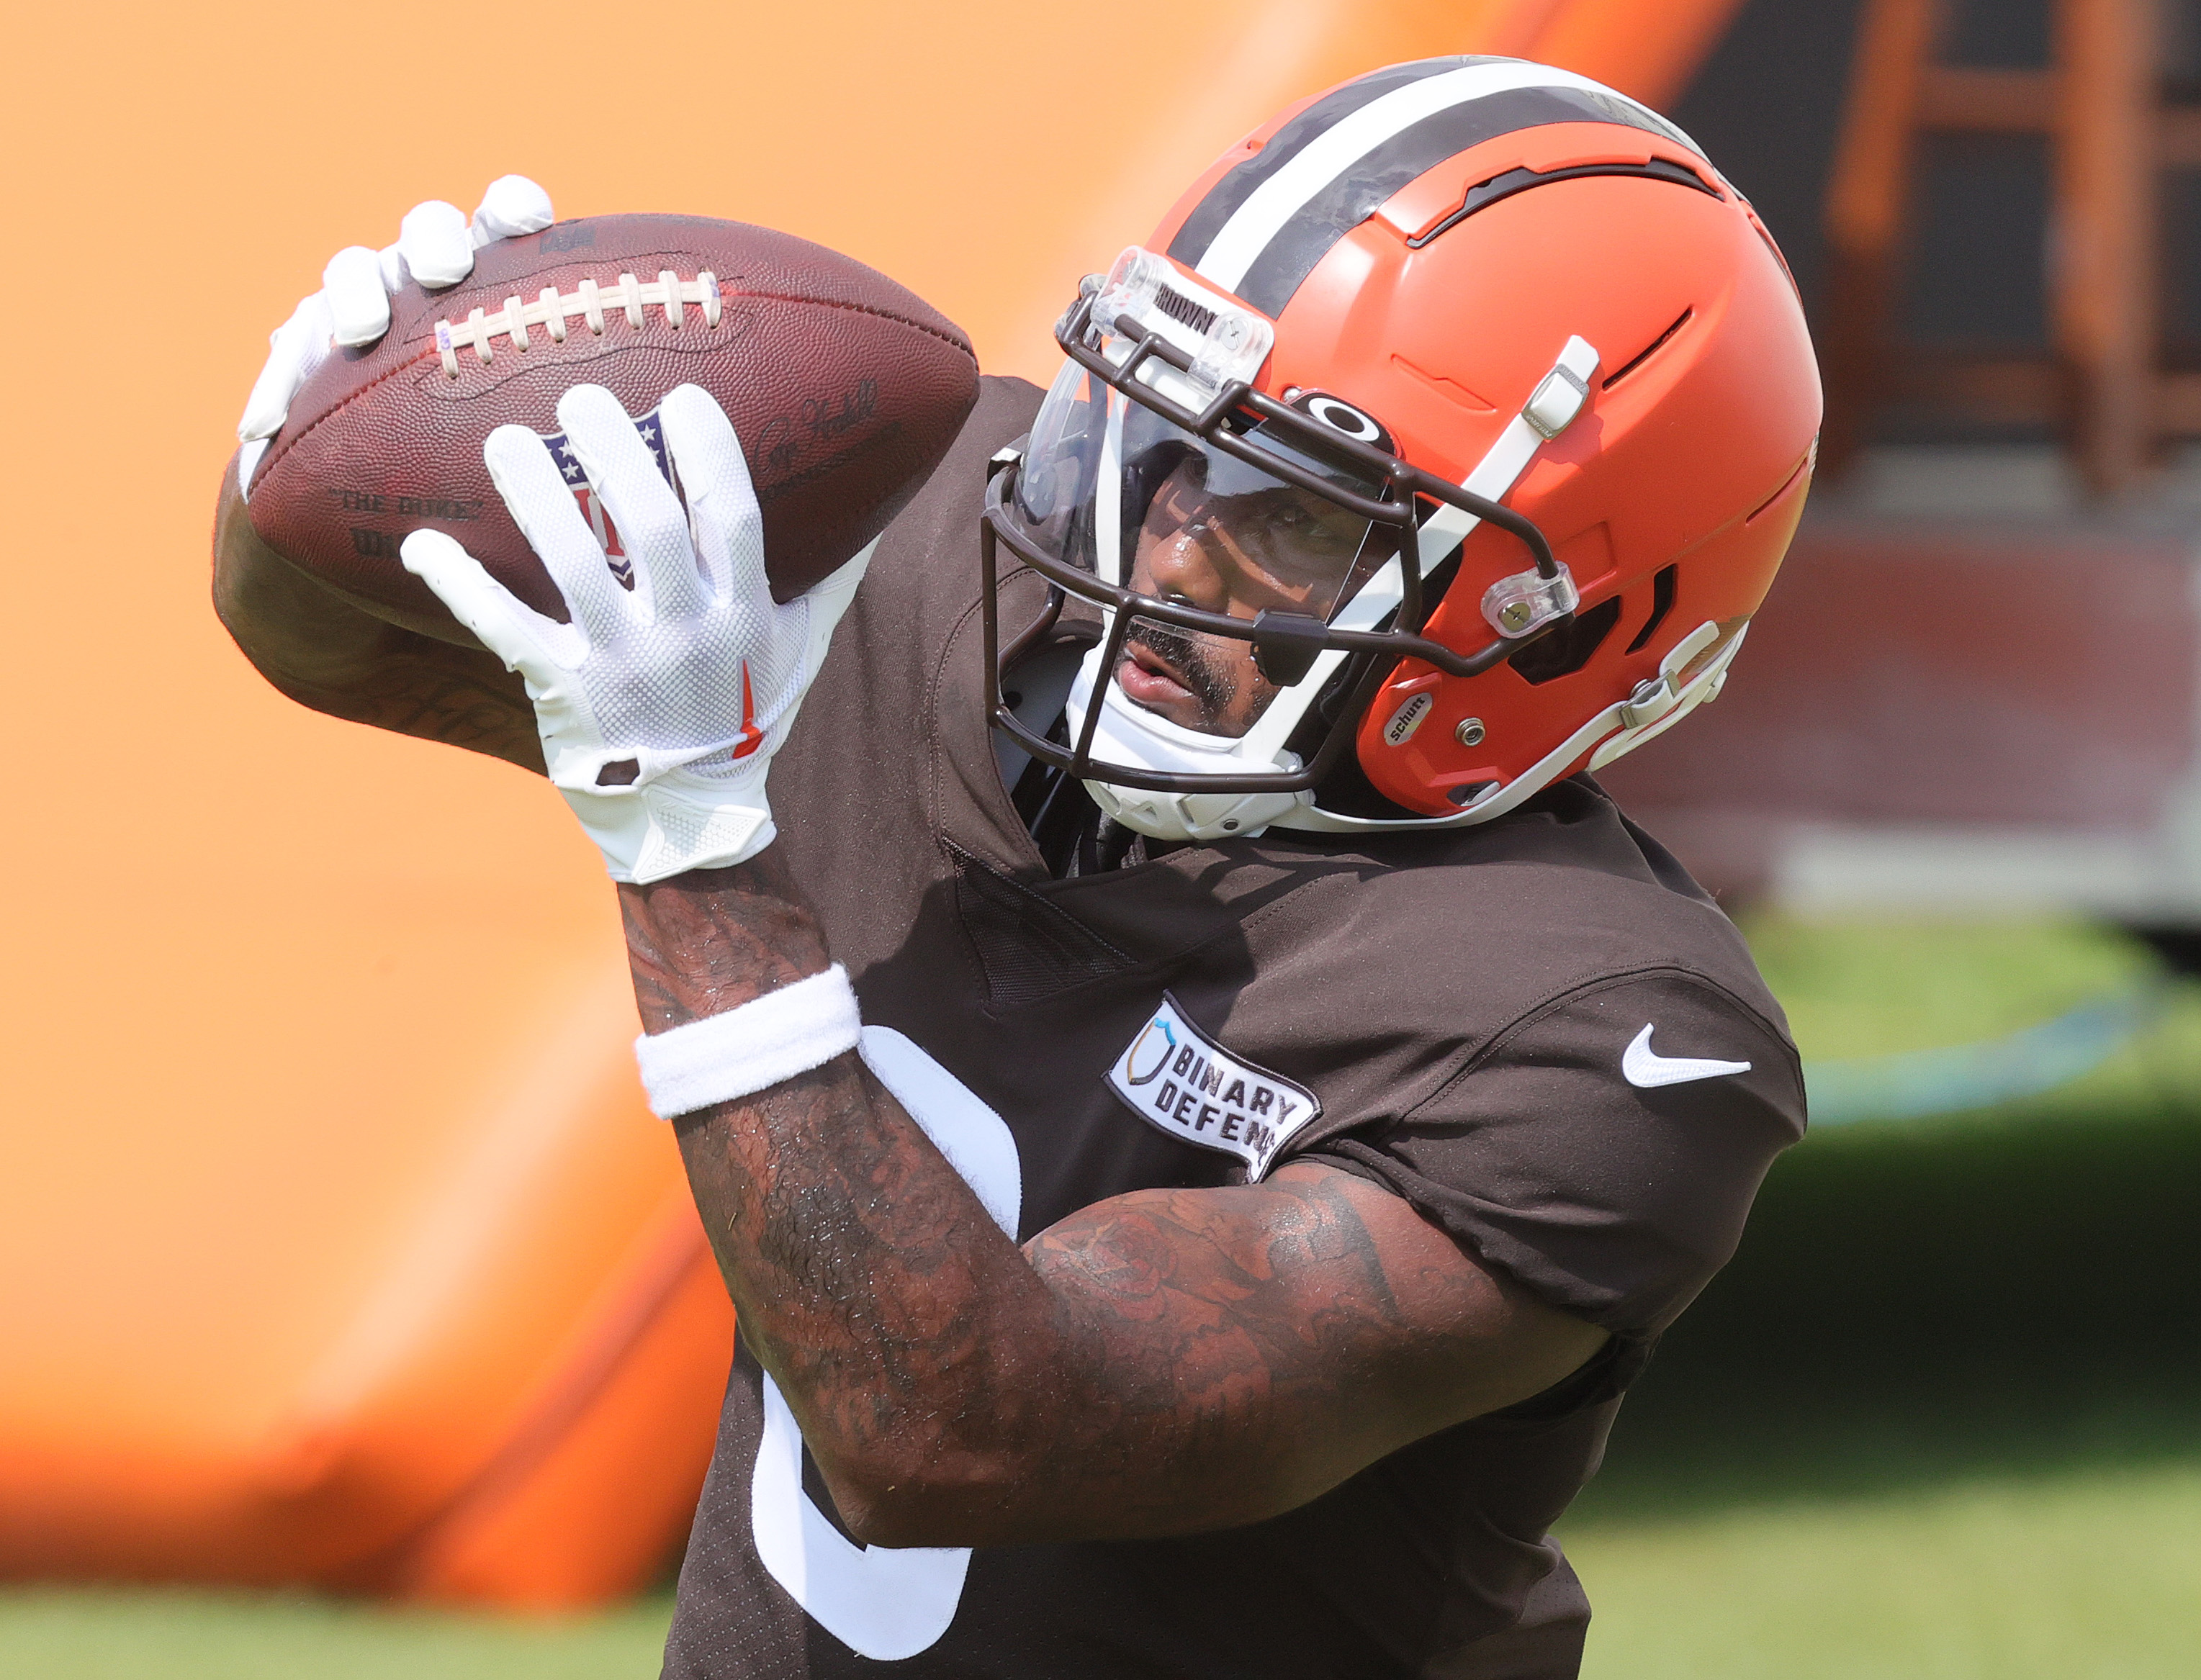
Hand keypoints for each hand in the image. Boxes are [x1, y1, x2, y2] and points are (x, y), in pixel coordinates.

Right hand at [234, 175, 554, 488]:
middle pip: (428, 227)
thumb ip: (561, 401)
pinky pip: (291, 346)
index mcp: (495, 272)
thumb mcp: (539, 422)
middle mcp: (427, 270)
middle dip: (435, 240)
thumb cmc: (506, 439)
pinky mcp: (311, 331)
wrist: (410, 465)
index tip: (526, 220)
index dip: (514, 207)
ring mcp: (368, 293)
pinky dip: (279, 384)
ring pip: (354, 267)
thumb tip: (622, 442)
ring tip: (360, 332)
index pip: (507, 212)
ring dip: (357, 292)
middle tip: (446, 271)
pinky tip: (265, 424)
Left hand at [401, 384, 869, 882]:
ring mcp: (623, 665)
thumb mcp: (802, 647)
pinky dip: (462, 587)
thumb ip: (833, 576)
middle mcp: (686, 634)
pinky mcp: (566, 692)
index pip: (732, 516)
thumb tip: (877, 507)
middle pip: (649, 525)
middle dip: (613, 451)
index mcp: (744, 613)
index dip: (708, 451)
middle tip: (580, 395)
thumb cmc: (746, 712)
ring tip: (504, 438)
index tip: (681, 394)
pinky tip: (425, 543)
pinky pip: (507, 632)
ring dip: (536, 496)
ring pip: (574, 564)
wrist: (691, 815)